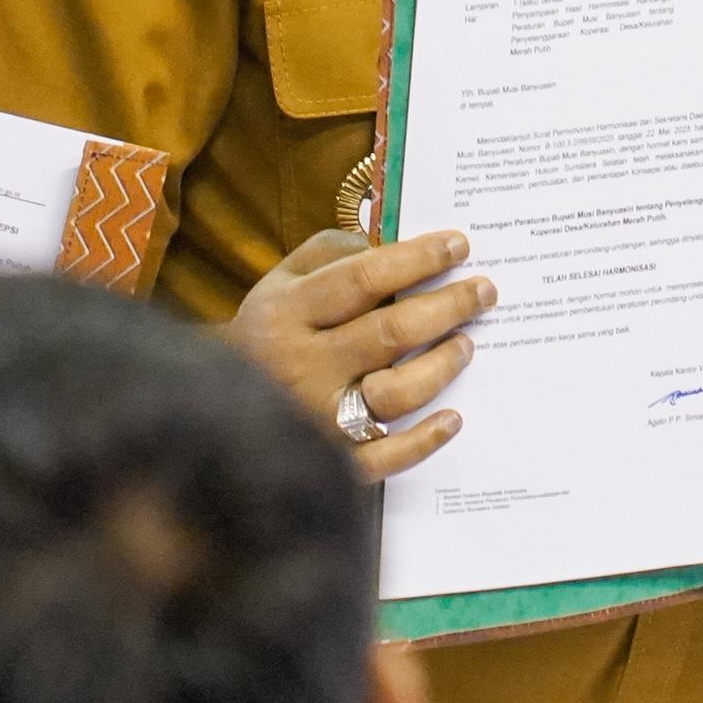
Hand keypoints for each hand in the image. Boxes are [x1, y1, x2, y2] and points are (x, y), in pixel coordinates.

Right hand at [226, 227, 493, 481]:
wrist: (219, 405)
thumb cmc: (272, 329)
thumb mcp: (285, 278)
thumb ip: (336, 253)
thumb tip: (399, 241)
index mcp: (286, 311)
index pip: (363, 279)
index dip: (416, 259)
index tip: (458, 245)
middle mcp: (301, 365)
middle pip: (389, 334)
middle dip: (446, 307)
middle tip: (484, 291)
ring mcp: (316, 418)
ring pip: (394, 394)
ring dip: (441, 366)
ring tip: (467, 343)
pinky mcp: (330, 461)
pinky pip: (384, 457)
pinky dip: (423, 440)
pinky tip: (453, 418)